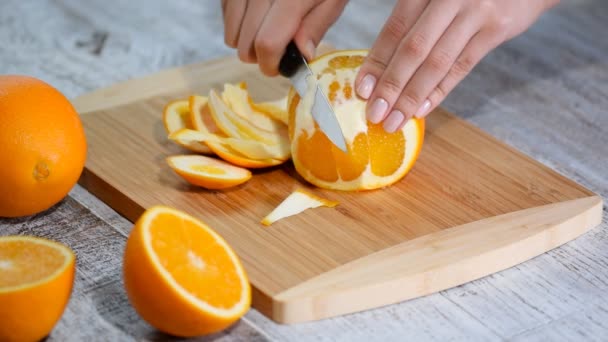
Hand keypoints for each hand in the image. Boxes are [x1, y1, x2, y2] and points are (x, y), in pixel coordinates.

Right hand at [221, 0, 347, 75]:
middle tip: (279, 50)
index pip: (267, 44)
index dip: (272, 64)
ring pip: (231, 35)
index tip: (280, 67)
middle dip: (261, 57)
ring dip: (248, 43)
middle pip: (246, 45)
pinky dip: (239, 24)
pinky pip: (225, 16)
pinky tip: (257, 16)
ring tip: (268, 31)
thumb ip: (316, 26)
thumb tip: (302, 56)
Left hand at [355, 0, 558, 132]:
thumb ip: (413, 19)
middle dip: (391, 86)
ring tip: (395, 120)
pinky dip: (440, 90)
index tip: (362, 90)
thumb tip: (382, 67)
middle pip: (413, 49)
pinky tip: (423, 109)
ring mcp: (475, 11)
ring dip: (413, 96)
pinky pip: (462, 66)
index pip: (394, 29)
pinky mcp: (496, 28)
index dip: (376, 62)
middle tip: (374, 113)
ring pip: (437, 62)